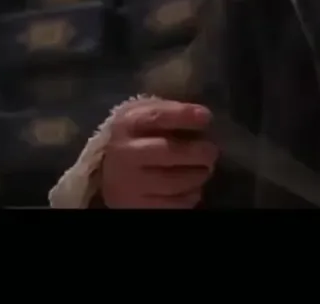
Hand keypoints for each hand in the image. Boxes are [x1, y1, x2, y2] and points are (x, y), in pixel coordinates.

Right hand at [99, 100, 217, 208]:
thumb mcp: (142, 116)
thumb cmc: (135, 138)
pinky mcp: (137, 206)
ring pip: (174, 182)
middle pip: (169, 151)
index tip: (206, 117)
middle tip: (211, 151)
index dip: (185, 116)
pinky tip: (193, 187)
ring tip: (204, 170)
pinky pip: (174, 204)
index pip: (157, 117)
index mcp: (126, 124)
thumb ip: (167, 113)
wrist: (107, 172)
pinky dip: (191, 195)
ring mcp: (129, 183)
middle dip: (199, 151)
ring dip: (198, 175)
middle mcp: (124, 153)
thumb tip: (202, 117)